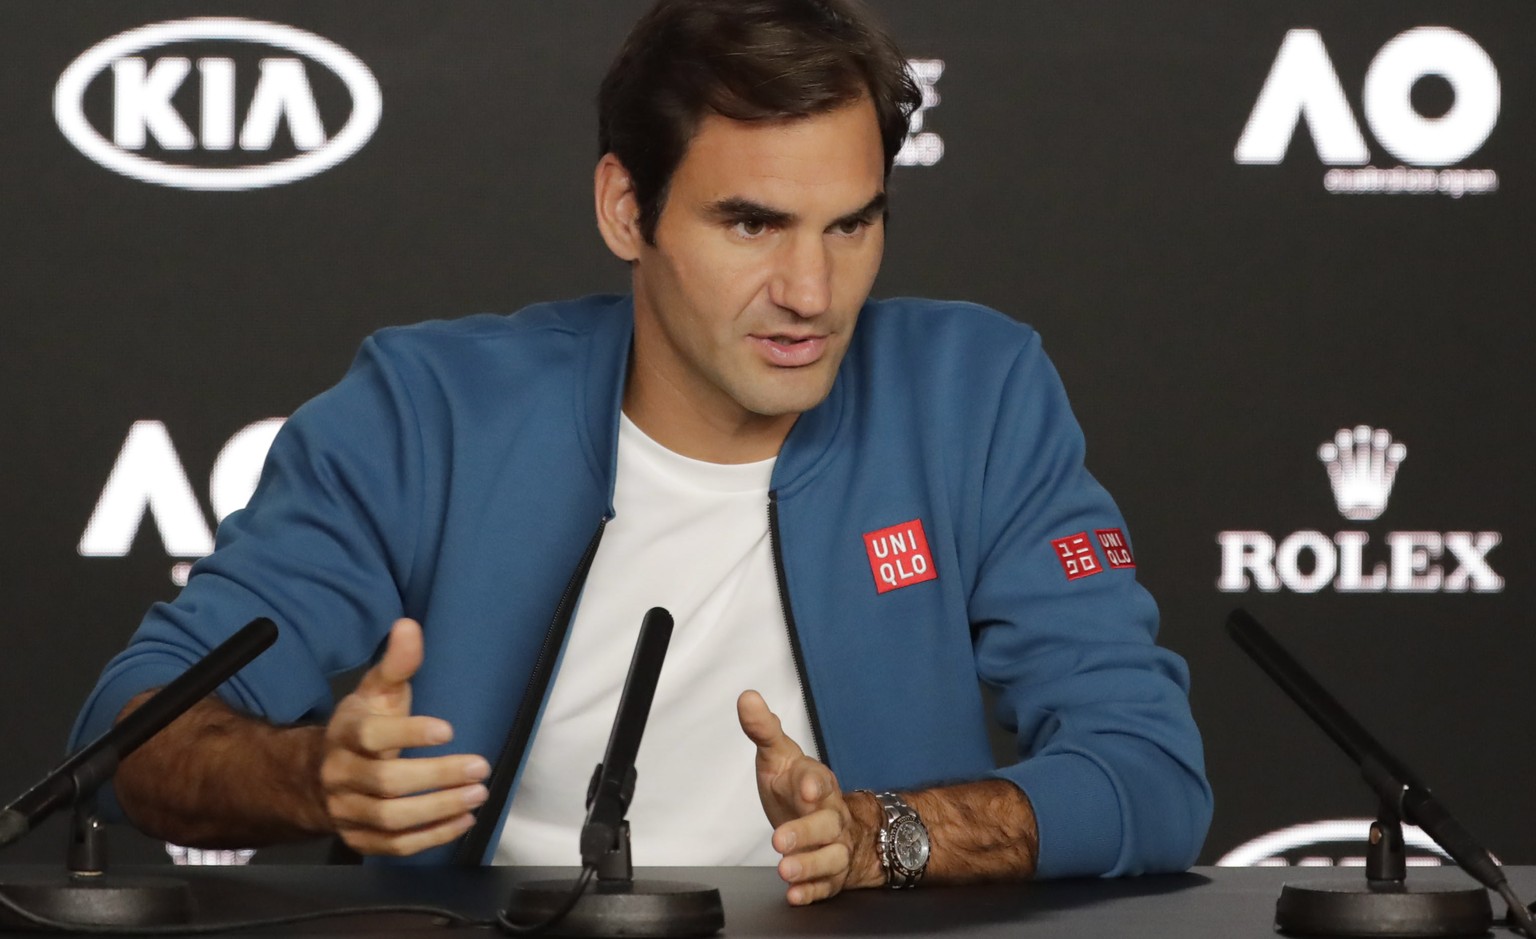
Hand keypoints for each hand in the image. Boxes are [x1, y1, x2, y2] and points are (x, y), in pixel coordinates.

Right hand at [320, 618, 490, 855]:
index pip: (372, 735)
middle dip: (437, 776)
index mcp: (346, 734)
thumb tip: (410, 625)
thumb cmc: (362, 727)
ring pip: (391, 818)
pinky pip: (393, 846)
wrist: (316, 777)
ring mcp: (347, 811)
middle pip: (386, 783)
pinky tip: (463, 821)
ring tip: (478, 795)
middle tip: (481, 767)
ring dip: (438, 809)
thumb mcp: (376, 692)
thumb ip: (396, 663)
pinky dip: (430, 837)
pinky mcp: (359, 840)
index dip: (409, 734)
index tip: (448, 730)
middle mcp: (341, 775)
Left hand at [737, 690, 877, 904]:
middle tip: (779, 840)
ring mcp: (834, 846)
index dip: (814, 785)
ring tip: (785, 870)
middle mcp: (832, 815)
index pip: (820, 781)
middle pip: (828, 824)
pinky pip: (826, 885)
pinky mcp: (831, 874)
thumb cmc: (799, 789)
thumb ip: (763, 730)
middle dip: (806, 832)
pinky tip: (794, 893)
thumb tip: (747, 698)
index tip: (805, 789)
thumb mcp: (780, 757)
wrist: (834, 824)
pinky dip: (811, 891)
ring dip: (809, 864)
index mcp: (818, 783)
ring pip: (831, 857)